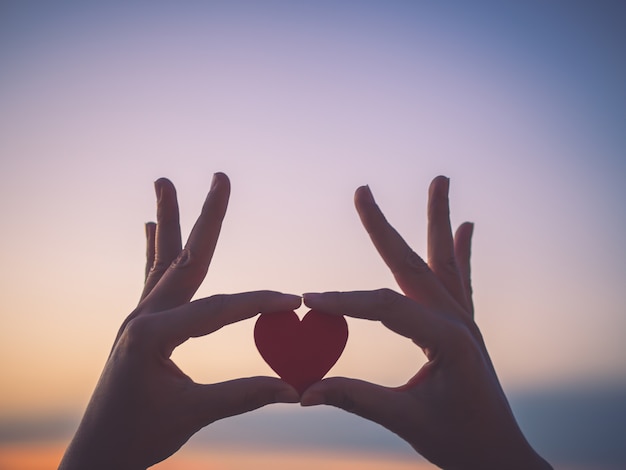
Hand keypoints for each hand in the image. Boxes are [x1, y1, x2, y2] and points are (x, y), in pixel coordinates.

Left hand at [60, 173, 299, 469]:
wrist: (97, 454)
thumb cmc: (138, 436)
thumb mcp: (192, 415)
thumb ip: (243, 395)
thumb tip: (294, 389)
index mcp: (152, 335)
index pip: (218, 309)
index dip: (260, 303)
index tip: (295, 301)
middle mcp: (142, 317)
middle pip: (185, 259)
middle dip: (206, 217)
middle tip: (221, 176)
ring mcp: (138, 318)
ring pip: (163, 261)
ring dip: (169, 220)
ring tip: (164, 182)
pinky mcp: (140, 325)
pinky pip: (152, 278)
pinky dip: (155, 250)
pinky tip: (150, 227)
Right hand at [301, 176, 551, 469]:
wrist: (501, 460)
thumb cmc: (461, 443)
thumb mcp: (406, 420)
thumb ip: (356, 398)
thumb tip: (305, 390)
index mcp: (450, 339)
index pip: (386, 307)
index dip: (344, 302)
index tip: (308, 300)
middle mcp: (459, 321)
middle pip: (414, 265)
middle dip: (384, 228)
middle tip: (363, 191)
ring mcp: (465, 322)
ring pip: (442, 263)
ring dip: (437, 222)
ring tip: (440, 182)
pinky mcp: (463, 329)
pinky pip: (459, 282)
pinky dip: (460, 253)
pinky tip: (466, 229)